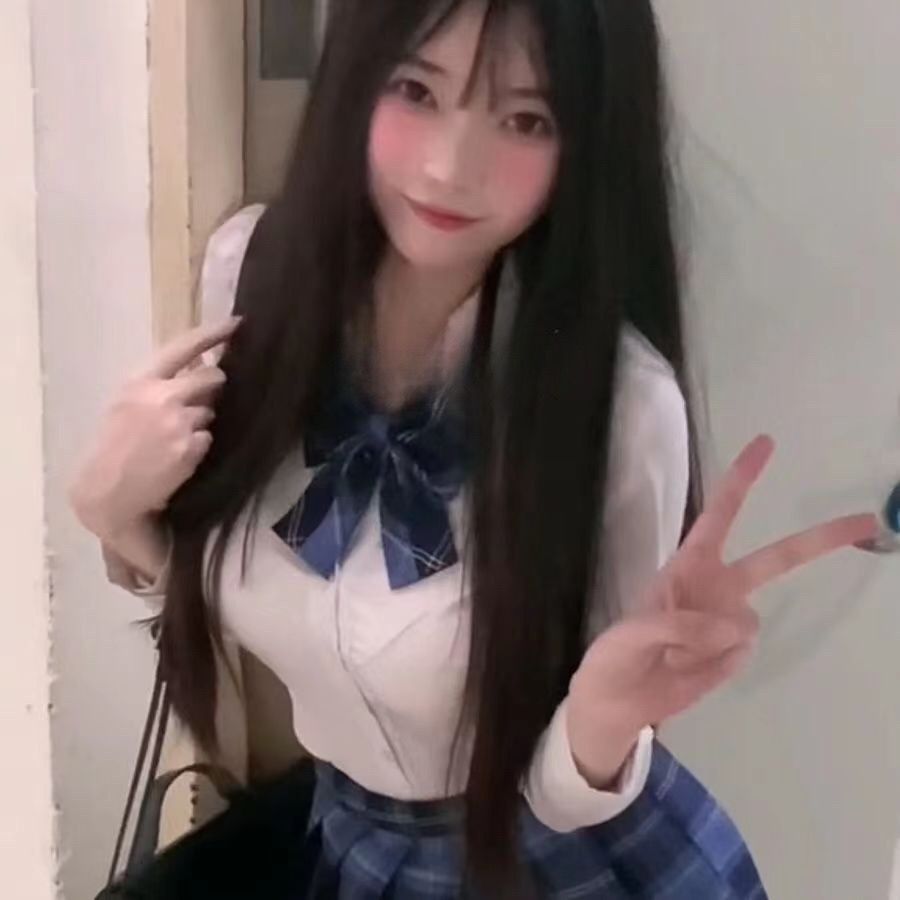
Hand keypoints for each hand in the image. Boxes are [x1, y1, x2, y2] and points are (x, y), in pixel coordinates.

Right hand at [69, 317, 241, 538]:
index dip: (214, 333)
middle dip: (214, 386)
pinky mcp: (192, 447)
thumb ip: (161, 381)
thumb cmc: (115, 443)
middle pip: (212, 377)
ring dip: (200, 422)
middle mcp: (162, 397)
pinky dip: (198, 445)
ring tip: (172, 438)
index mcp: (140, 380)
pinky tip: (177, 456)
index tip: (237, 323)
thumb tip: (202, 362)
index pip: (184, 347)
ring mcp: (179, 423)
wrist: (109, 490)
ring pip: (209, 412)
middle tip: (201, 400)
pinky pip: (207, 438)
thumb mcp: (127, 402)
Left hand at [568, 434, 879, 787]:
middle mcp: (717, 586)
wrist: (619, 701)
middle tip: (868, 521)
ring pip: (747, 624)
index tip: (765, 443)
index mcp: (688, 564)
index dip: (741, 479)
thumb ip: (678, 625)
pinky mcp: (735, 655)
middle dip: (820, 540)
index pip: (719, 514)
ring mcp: (729, 621)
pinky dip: (714, 666)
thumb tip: (735, 626)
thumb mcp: (631, 634)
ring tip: (672, 654)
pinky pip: (740, 655)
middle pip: (776, 559)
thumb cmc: (616, 654)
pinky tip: (688, 669)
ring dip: (708, 642)